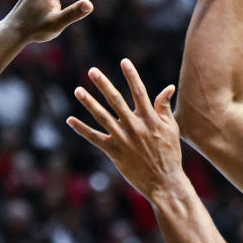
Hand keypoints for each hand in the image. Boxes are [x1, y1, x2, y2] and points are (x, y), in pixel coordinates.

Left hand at [67, 59, 184, 199]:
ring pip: (102, 117)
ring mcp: (123, 139)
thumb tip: (168, 87)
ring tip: (78, 90)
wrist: (164, 182)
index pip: (139, 91)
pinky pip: (94, 138)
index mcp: (150, 118)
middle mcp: (135, 126)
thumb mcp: (171, 128)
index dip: (131, 75)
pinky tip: (70, 120)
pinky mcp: (114, 152)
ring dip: (89, 102)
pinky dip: (81, 129)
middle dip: (103, 84)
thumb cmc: (170, 153)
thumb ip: (164, 107)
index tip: (124, 61)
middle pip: (115, 100)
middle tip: (92, 71)